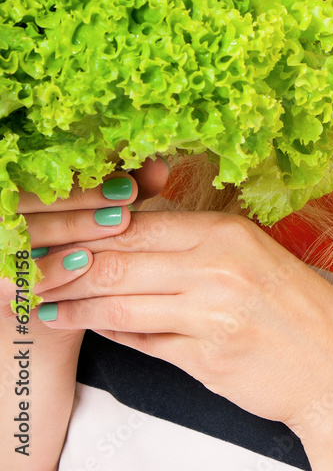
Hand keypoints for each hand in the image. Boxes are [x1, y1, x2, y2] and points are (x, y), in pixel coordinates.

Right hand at [0, 156, 170, 346]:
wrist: (52, 326)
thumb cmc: (82, 263)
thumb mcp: (104, 225)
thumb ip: (126, 193)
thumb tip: (158, 166)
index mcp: (22, 191)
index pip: (47, 168)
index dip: (88, 168)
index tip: (129, 173)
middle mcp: (3, 216)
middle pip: (34, 195)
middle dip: (84, 194)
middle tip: (127, 194)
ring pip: (27, 229)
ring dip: (73, 225)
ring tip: (116, 224)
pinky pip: (16, 275)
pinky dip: (51, 267)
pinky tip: (84, 263)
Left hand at [33, 209, 332, 436]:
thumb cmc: (296, 308)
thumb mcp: (251, 256)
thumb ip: (194, 246)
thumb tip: (130, 239)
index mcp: (227, 232)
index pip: (139, 225)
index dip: (90, 231)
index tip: (58, 236)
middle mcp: (217, 266)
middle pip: (120, 261)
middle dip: (68, 266)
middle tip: (34, 270)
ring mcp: (210, 313)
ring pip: (121, 304)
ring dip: (75, 305)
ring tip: (44, 303)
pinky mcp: (204, 357)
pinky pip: (143, 341)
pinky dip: (108, 335)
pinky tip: (85, 327)